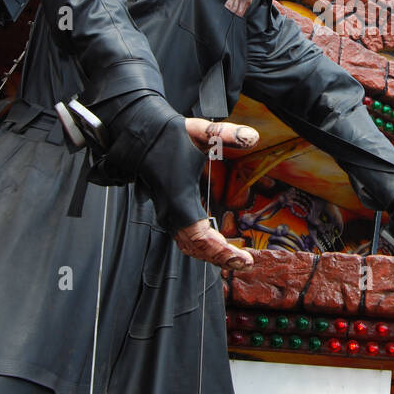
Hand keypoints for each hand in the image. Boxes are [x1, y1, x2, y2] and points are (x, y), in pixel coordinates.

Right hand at [172, 120, 260, 270]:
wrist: (140, 134)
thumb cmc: (166, 135)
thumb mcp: (200, 131)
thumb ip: (227, 134)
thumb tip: (252, 137)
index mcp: (180, 199)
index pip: (202, 238)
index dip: (223, 251)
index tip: (243, 257)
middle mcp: (171, 212)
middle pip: (195, 249)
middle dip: (220, 258)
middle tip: (245, 262)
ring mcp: (168, 214)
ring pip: (187, 246)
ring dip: (210, 255)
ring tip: (234, 258)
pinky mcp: (168, 211)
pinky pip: (183, 238)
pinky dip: (200, 247)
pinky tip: (216, 244)